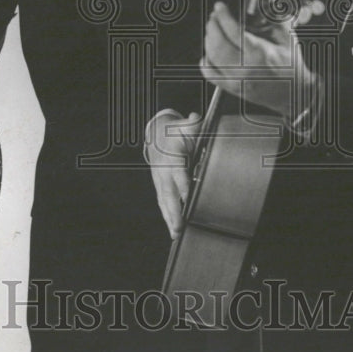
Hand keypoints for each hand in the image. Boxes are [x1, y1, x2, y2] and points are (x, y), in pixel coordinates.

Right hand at [145, 111, 201, 238]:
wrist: (155, 134)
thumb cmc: (173, 132)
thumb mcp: (183, 125)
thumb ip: (192, 124)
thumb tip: (197, 118)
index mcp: (171, 158)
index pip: (177, 174)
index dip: (182, 185)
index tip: (187, 198)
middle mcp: (164, 172)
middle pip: (168, 194)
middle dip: (174, 211)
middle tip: (180, 226)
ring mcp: (160, 180)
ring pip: (164, 202)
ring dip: (170, 218)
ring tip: (176, 233)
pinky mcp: (160, 186)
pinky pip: (163, 203)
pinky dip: (167, 217)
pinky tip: (173, 230)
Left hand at [201, 2, 315, 116]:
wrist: (293, 94)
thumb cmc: (292, 67)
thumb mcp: (287, 39)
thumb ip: (272, 19)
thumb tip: (258, 4)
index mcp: (260, 54)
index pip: (234, 32)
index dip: (223, 16)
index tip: (220, 7)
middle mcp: (245, 69)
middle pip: (218, 44)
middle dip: (213, 25)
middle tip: (215, 16)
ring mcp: (236, 81)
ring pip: (211, 57)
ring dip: (209, 39)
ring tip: (213, 29)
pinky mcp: (231, 89)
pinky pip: (210, 74)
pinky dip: (206, 60)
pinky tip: (210, 51)